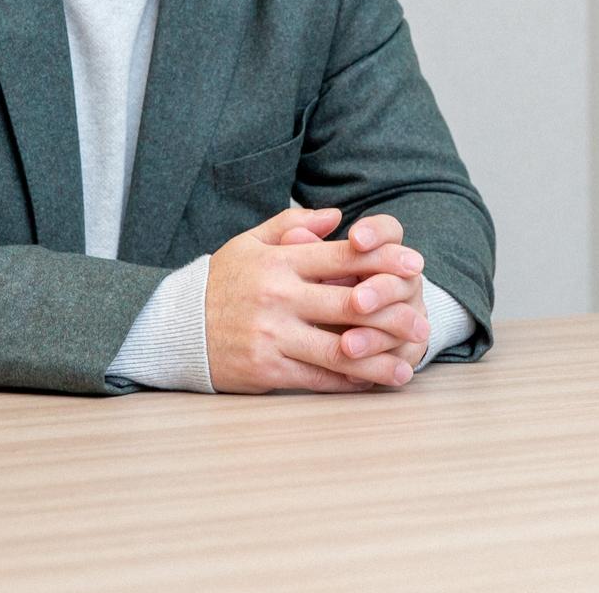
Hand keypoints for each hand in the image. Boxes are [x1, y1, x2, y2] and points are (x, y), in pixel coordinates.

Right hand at [207, 207, 426, 393]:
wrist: (175, 326)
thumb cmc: (221, 283)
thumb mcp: (250, 243)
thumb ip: (293, 225)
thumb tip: (337, 215)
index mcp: (279, 262)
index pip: (342, 257)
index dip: (383, 260)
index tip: (415, 265)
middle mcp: (279, 297)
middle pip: (349, 305)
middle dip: (393, 314)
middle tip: (423, 322)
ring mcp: (272, 335)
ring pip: (339, 350)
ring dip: (379, 359)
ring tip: (407, 365)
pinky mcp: (267, 370)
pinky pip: (318, 379)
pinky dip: (349, 382)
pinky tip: (372, 382)